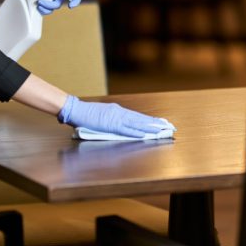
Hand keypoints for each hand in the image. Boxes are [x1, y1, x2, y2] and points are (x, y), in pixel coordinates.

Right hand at [58, 95, 175, 138]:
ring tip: (161, 130)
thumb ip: (113, 120)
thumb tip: (122, 125)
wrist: (77, 110)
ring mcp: (116, 119)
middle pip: (141, 119)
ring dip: (150, 128)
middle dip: (155, 123)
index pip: (138, 116)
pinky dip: (136, 132)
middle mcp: (120, 113)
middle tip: (168, 125)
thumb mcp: (103, 116)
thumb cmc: (87, 114)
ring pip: (137, 124)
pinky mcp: (111, 125)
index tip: (161, 122)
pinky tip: (145, 135)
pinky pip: (127, 130)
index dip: (150, 120)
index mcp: (118, 111)